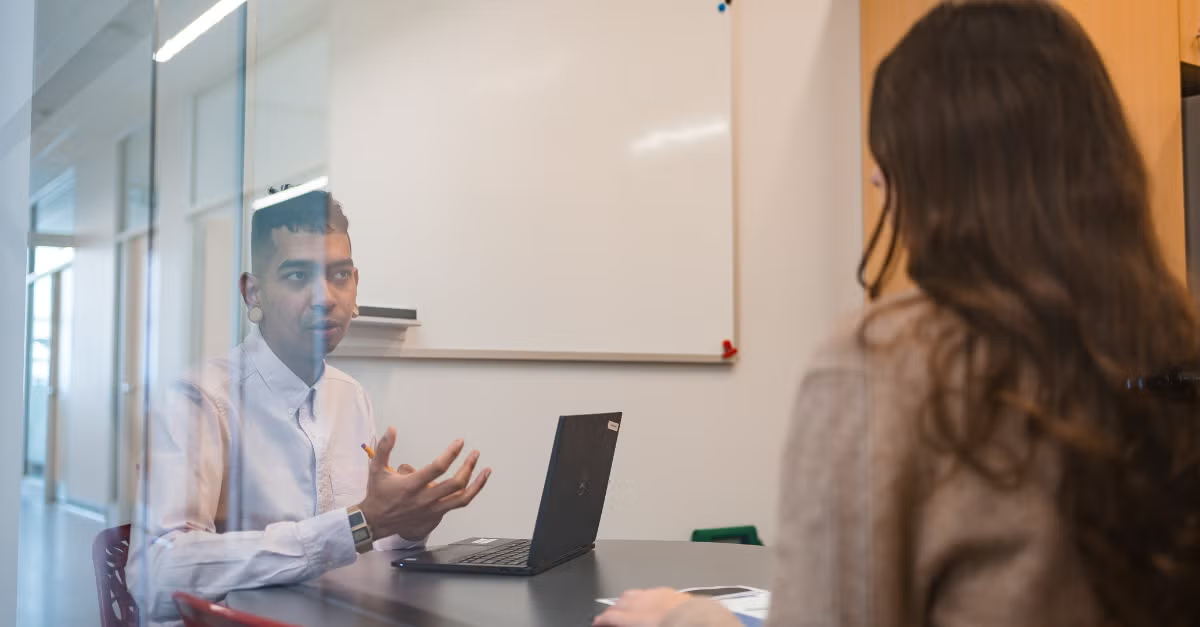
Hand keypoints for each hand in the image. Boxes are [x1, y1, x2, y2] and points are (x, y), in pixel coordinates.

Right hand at [356, 427, 490, 540]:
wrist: (376, 522)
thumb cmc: (378, 494)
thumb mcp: (376, 468)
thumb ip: (384, 447)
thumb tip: (392, 429)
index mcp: (411, 486)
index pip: (437, 468)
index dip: (451, 454)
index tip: (459, 443)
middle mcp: (424, 499)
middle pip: (455, 483)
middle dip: (468, 466)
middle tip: (474, 453)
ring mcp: (432, 509)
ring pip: (461, 498)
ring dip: (476, 483)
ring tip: (486, 471)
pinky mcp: (436, 516)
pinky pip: (458, 505)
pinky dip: (470, 494)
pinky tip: (475, 484)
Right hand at [593, 588, 691, 626]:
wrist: (698, 622)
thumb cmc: (675, 626)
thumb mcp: (642, 624)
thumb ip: (630, 622)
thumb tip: (620, 621)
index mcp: (635, 617)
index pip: (610, 616)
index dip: (601, 620)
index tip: (597, 623)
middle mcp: (643, 603)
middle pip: (619, 602)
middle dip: (612, 610)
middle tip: (609, 617)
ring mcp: (656, 594)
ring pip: (634, 594)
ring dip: (626, 601)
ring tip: (625, 609)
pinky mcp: (669, 592)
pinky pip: (650, 592)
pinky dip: (644, 598)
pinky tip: (648, 603)